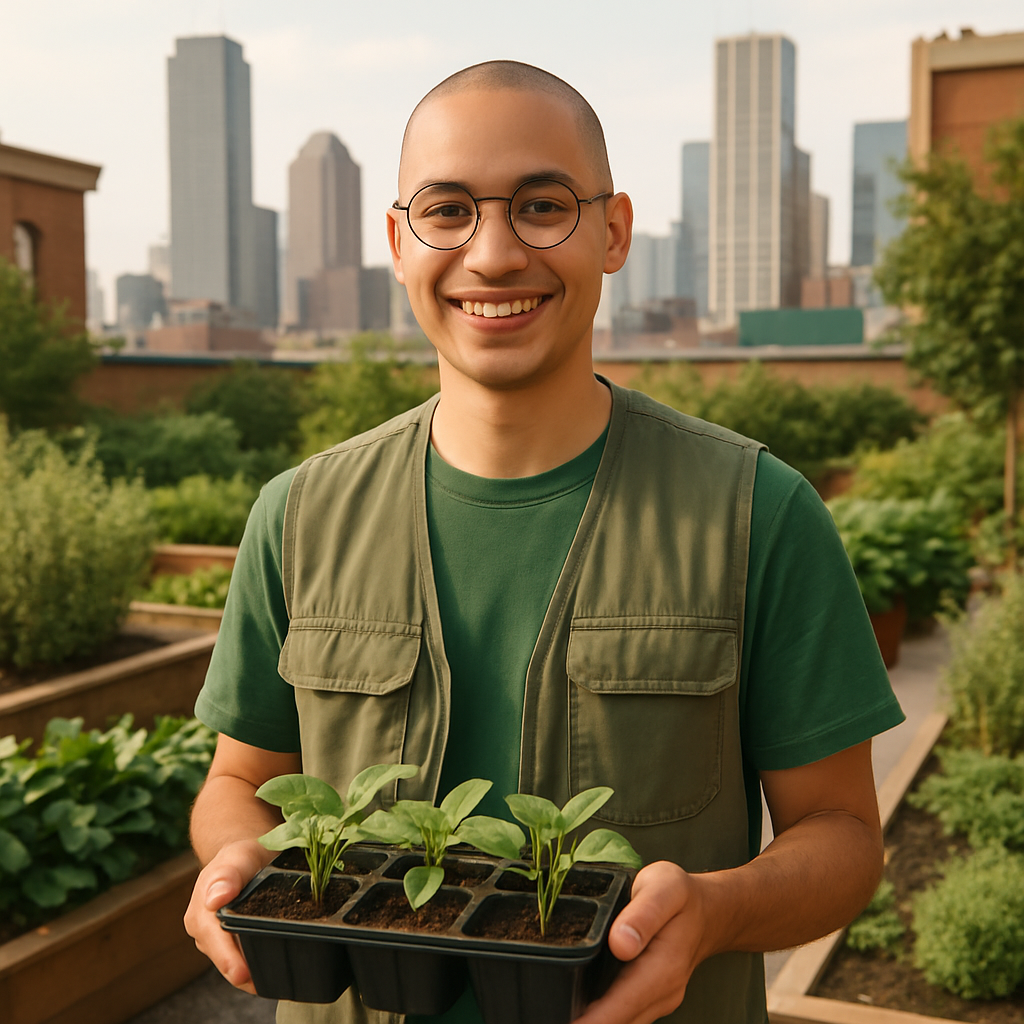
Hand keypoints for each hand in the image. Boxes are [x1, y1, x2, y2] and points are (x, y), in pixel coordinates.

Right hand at [183, 838, 274, 993]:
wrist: (244, 855)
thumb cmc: (242, 855)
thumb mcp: (240, 856)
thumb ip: (229, 874)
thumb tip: (215, 899)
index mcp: (200, 912)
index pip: (214, 940)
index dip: (229, 959)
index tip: (244, 974)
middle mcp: (202, 930)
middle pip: (224, 957)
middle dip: (243, 972)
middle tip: (268, 985)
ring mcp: (214, 939)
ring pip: (233, 961)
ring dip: (251, 971)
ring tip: (274, 980)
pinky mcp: (227, 942)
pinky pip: (241, 957)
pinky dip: (255, 963)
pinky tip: (272, 971)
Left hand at [573, 861, 708, 1023]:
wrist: (709, 911)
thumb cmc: (682, 895)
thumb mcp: (664, 888)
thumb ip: (644, 914)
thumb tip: (621, 944)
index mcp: (663, 968)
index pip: (621, 1005)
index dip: (590, 1021)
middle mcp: (662, 994)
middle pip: (618, 1022)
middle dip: (585, 1022)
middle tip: (546, 1011)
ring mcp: (658, 1001)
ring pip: (622, 1022)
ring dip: (592, 1020)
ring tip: (557, 1010)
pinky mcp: (652, 1000)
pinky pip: (626, 1015)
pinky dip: (603, 1015)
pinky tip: (579, 1008)